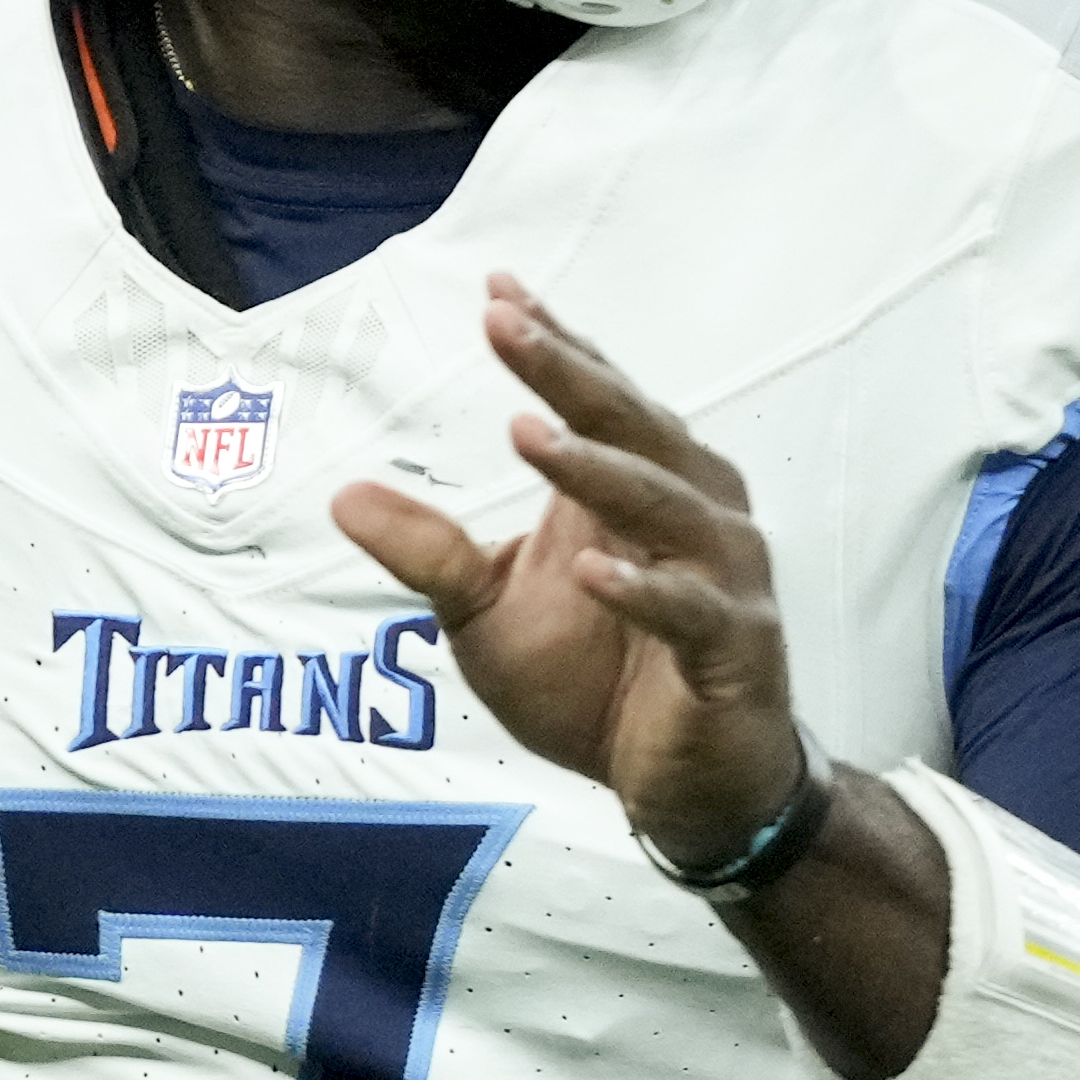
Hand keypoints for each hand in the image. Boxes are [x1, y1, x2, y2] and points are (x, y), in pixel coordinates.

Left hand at [332, 273, 812, 865]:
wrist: (687, 789)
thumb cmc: (596, 686)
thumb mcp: (486, 615)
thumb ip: (429, 552)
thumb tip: (342, 494)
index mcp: (635, 489)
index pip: (597, 399)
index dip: (554, 345)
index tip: (497, 290)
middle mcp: (693, 513)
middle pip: (632, 426)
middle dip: (568, 374)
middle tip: (505, 324)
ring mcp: (722, 579)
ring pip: (667, 505)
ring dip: (599, 468)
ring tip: (530, 434)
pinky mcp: (736, 650)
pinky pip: (692, 612)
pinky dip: (644, 591)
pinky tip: (592, 570)